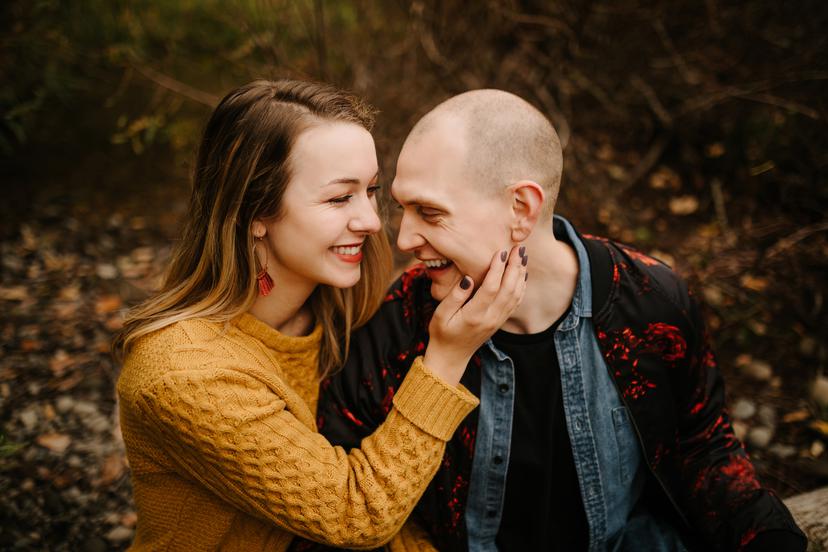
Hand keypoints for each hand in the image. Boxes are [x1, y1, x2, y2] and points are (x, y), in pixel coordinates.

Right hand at [424, 245, 527, 385]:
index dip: (497, 269)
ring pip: (515, 295)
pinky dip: (521, 287)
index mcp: (473, 315)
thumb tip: (468, 279)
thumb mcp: (440, 314)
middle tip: (518, 248)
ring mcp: (497, 321)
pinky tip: (522, 274)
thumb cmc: (441, 333)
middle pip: (508, 289)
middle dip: (514, 267)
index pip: (490, 288)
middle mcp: (490, 318)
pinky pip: (515, 303)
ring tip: (523, 256)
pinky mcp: (499, 322)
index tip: (500, 252)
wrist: (451, 356)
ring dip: (520, 274)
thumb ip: (455, 296)